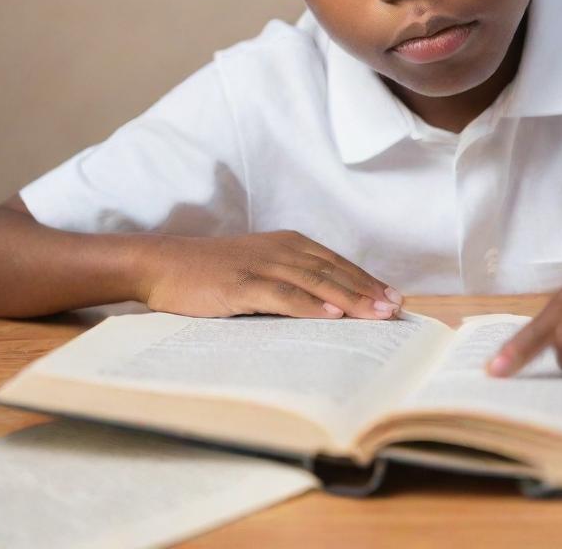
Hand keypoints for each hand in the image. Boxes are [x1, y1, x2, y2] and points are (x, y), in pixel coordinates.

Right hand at [139, 230, 403, 319]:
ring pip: (317, 282)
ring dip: (350, 299)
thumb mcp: (258, 270)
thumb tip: (327, 309)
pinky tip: (331, 317)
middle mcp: (282, 250)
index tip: (394, 297)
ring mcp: (263, 265)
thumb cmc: (212, 273)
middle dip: (368, 291)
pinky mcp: (242, 284)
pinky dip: (310, 306)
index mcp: (290, 244)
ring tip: (377, 314)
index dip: (367, 280)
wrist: (164, 264)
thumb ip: (290, 281)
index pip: (338, 263)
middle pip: (335, 272)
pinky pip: (283, 295)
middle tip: (397, 309)